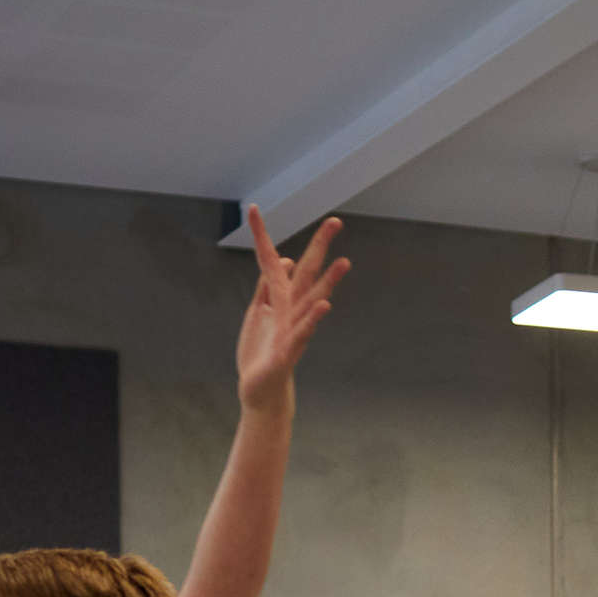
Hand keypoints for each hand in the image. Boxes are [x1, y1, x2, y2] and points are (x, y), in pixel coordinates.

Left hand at [233, 206, 349, 412]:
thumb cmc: (261, 350)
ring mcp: (293, 328)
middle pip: (307, 272)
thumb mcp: (258, 312)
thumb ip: (267, 286)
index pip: (274, 260)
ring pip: (312, 300)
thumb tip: (283, 259)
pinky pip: (303, 332)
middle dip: (320, 247)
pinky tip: (325, 306)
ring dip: (329, 281)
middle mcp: (291, 308)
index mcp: (280, 298)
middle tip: (336, 221)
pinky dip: (313, 319)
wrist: (260, 387)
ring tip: (345, 262)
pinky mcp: (289, 350)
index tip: (252, 208)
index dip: (261, 236)